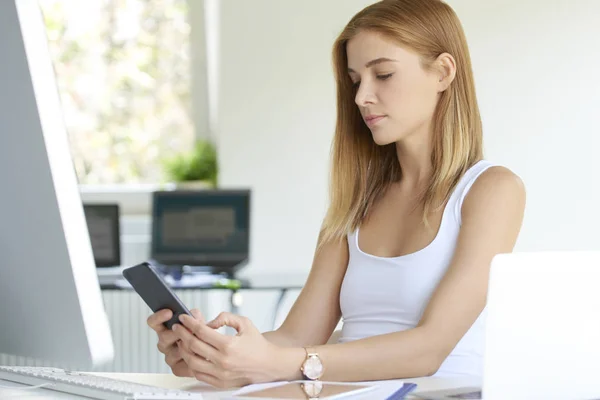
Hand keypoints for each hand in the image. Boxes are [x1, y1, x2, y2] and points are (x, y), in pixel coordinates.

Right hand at [147, 308, 204, 376]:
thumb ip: (195, 316)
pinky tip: (203, 355)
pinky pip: (183, 365)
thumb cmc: (201, 333)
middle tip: (191, 330)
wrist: (212, 351)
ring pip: (176, 352)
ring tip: (201, 343)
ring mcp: (169, 357)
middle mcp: (164, 343)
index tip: (169, 312)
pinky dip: (195, 359)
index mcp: (165, 329)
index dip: (159, 317)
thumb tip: (195, 318)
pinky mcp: (177, 369)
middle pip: (164, 338)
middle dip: (180, 332)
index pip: (153, 322)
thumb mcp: (199, 320)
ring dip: (190, 346)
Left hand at [173, 312, 300, 388]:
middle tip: (177, 327)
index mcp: (229, 345)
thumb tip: (209, 321)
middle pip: (193, 346)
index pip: (201, 332)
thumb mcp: (245, 323)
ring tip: (182, 341)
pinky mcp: (219, 382)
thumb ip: (226, 317)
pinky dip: (191, 363)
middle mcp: (223, 361)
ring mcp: (220, 373)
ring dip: (183, 350)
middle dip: (182, 334)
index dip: (190, 323)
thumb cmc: (257, 344)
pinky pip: (198, 373)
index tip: (183, 318)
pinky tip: (191, 354)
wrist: (269, 365)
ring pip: (192, 361)